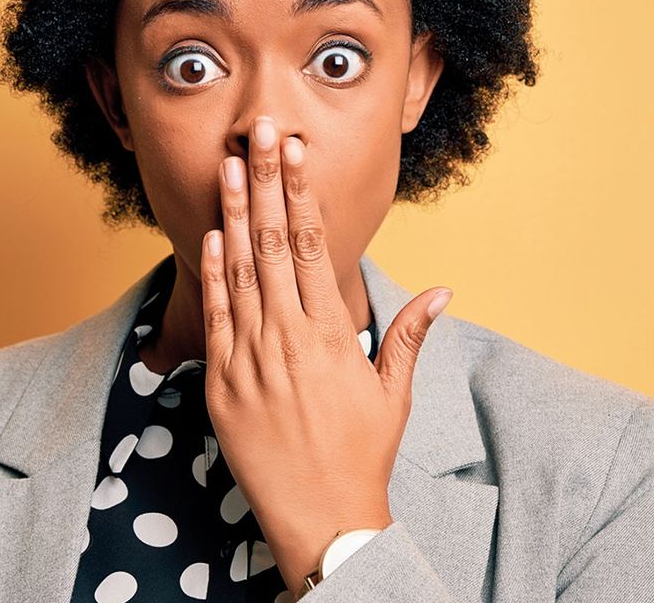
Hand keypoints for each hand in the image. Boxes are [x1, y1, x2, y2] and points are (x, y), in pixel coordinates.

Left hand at [198, 116, 452, 594]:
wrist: (320, 518)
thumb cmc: (360, 455)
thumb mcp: (392, 395)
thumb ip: (408, 335)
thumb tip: (443, 291)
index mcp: (331, 335)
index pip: (311, 247)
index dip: (300, 194)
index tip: (294, 153)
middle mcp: (288, 339)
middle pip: (271, 244)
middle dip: (263, 184)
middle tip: (255, 135)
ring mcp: (250, 359)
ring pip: (238, 272)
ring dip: (232, 216)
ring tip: (228, 167)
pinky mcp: (221, 384)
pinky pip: (215, 318)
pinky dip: (210, 275)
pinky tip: (209, 235)